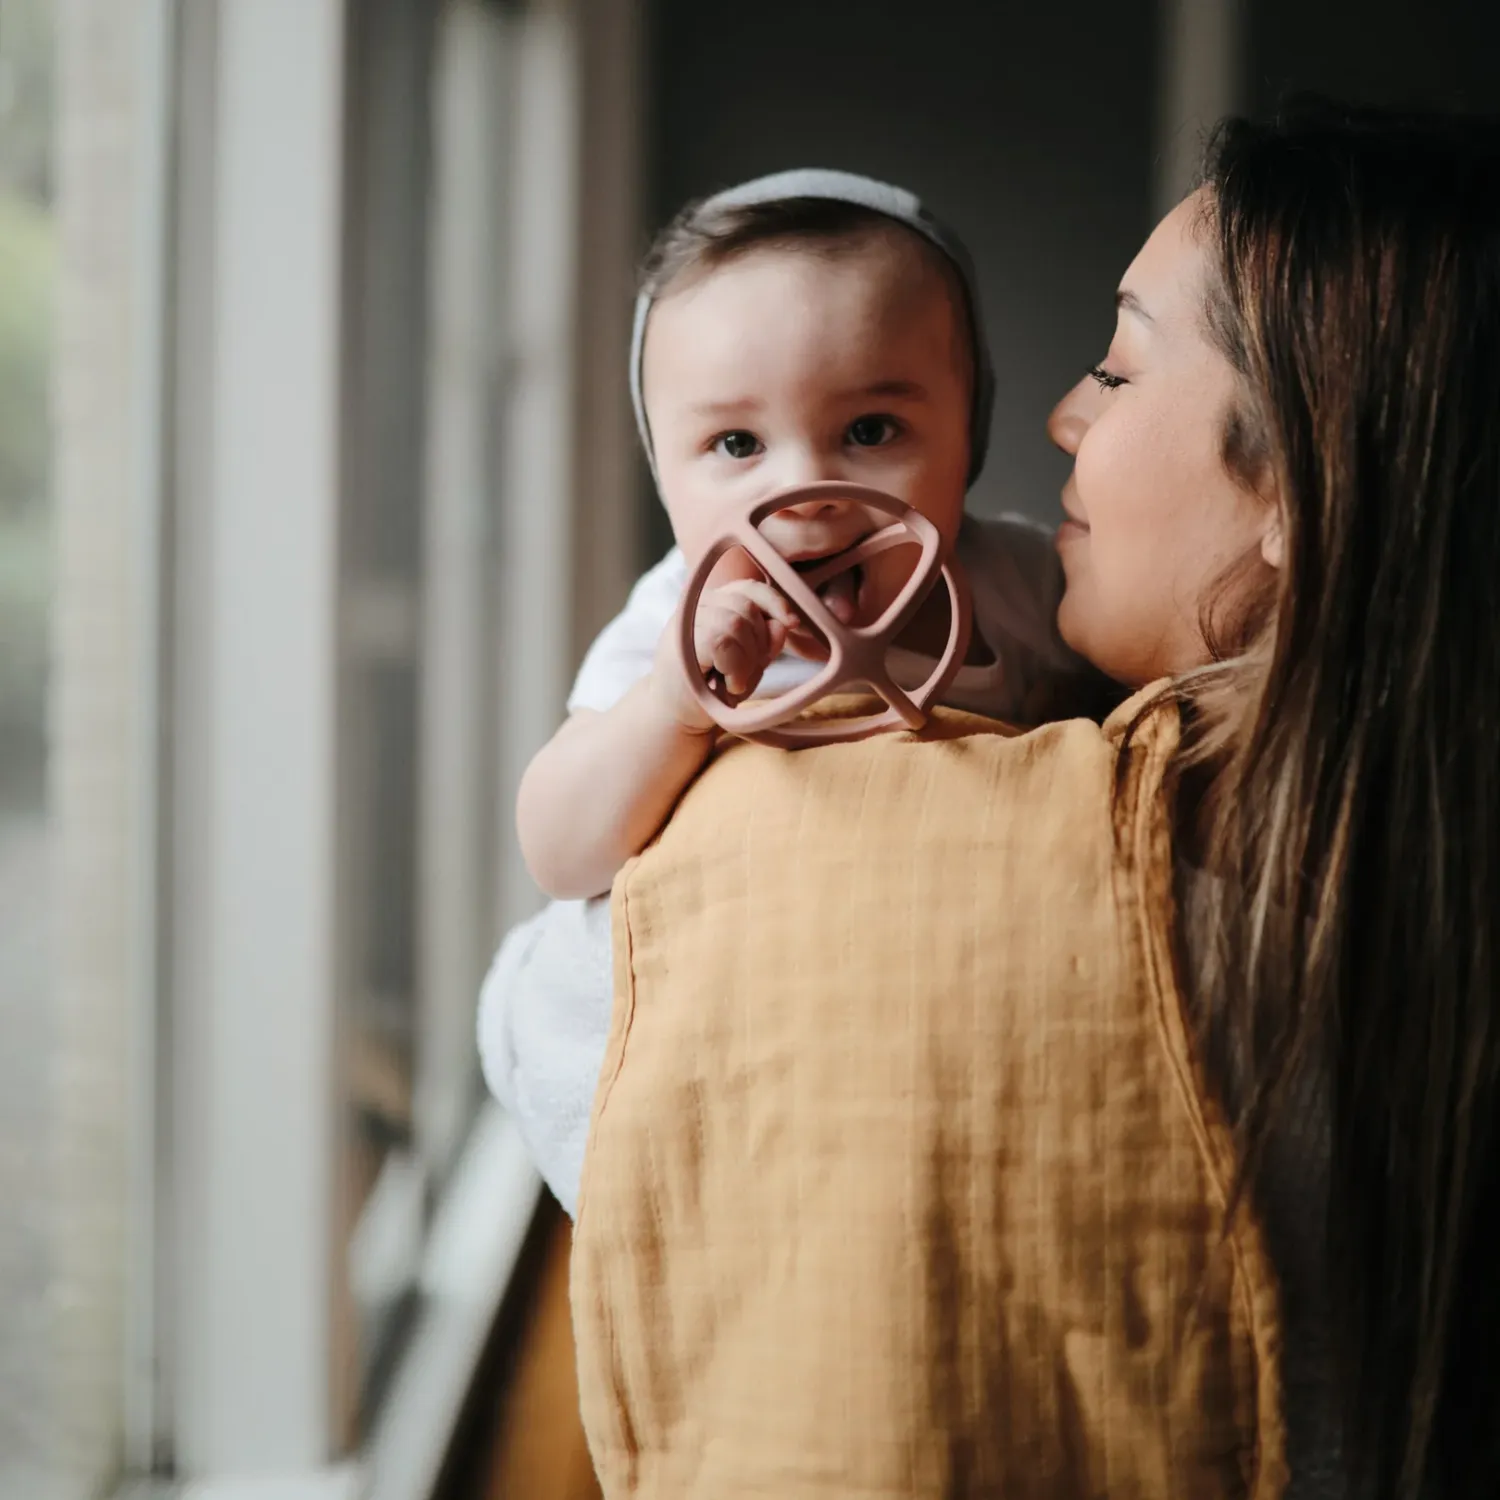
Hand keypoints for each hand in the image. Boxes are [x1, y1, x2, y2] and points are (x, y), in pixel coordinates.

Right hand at [650, 579, 799, 730]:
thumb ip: (766, 642)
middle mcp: (698, 605)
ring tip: (735, 680)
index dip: (775, 602)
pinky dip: (735, 667)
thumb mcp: (750, 663)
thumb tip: (783, 624)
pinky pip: (722, 641)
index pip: (750, 588)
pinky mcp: (680, 642)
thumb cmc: (714, 688)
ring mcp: (686, 622)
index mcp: (715, 604)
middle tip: (746, 671)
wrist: (678, 717)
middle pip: (747, 606)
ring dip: (746, 659)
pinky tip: (729, 684)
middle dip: (759, 643)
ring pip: (736, 622)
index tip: (793, 623)